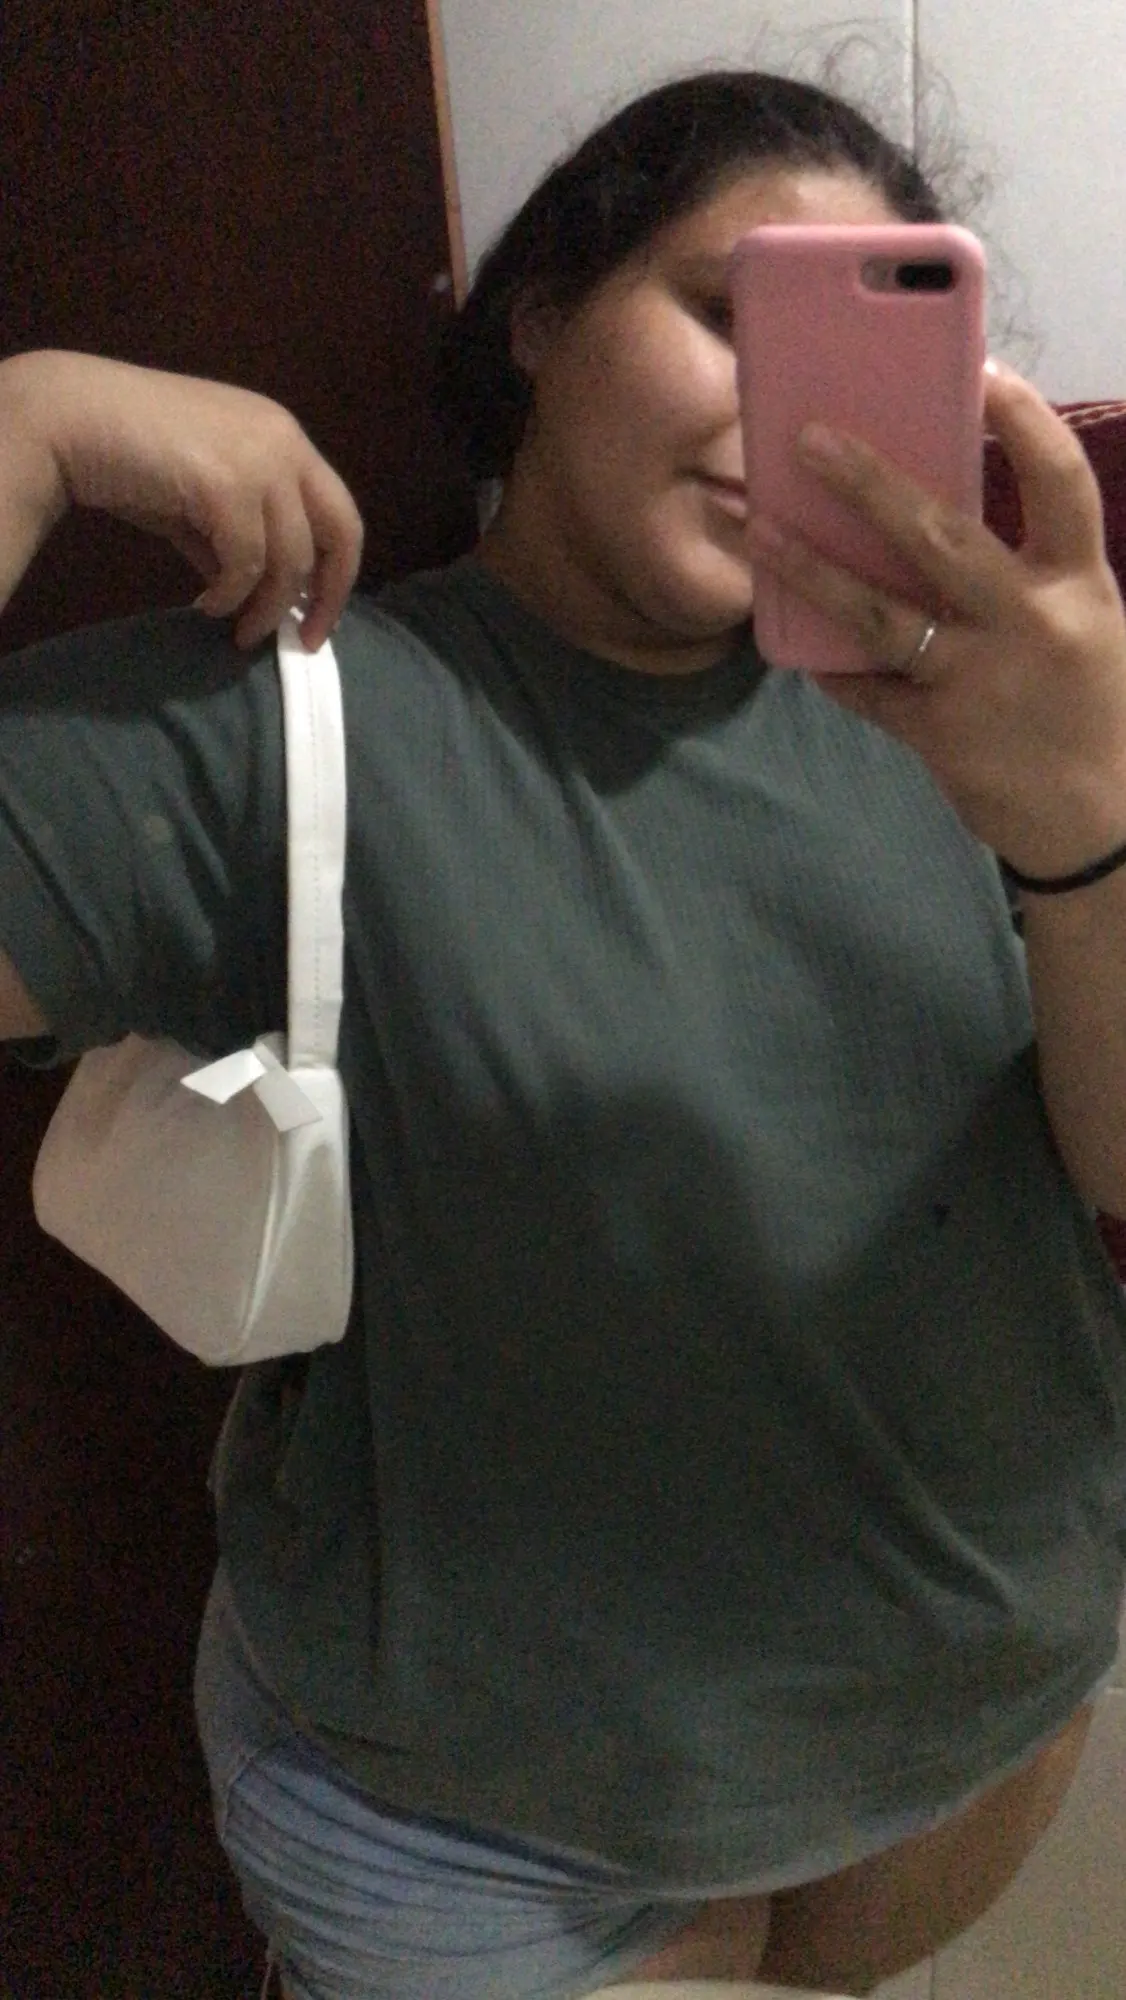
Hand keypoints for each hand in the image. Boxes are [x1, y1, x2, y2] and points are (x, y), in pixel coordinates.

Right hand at [0, 350, 363, 650]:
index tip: (317, 617)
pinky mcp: (230, 486)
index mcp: (284, 438)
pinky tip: (206, 604)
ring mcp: (262, 461)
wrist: (74, 421)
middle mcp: (285, 443)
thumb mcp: (200, 501)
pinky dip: (229, 596)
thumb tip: (259, 596)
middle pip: (341, 533)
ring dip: (264, 607)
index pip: (339, 512)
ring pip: (291, 559)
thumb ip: (237, 540)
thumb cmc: (132, 454)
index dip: (337, 572)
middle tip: (303, 640)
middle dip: (328, 596)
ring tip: (237, 630)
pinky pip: (246, 565)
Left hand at [745, 364, 1125, 875]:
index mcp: (1080, 585)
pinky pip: (866, 688)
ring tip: (755, 529)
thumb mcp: (1082, 623)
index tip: (981, 371)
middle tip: (807, 437)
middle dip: (868, 483)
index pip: (1059, 484)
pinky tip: (790, 640)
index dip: (1024, 422)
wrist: (1107, 822)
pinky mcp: (941, 735)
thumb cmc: (1087, 704)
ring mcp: (981, 682)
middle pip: (941, 536)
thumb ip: (1025, 571)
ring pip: (879, 615)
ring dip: (809, 569)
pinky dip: (827, 662)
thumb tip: (926, 509)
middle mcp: (1032, 624)